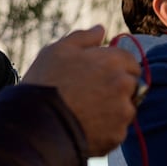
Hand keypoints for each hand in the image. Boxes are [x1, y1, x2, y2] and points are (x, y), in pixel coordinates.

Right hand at [21, 25, 138, 155]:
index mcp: (113, 61)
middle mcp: (124, 85)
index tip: (100, 76)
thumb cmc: (45, 82)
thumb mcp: (58, 50)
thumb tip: (101, 29)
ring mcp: (122, 112)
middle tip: (90, 96)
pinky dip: (105, 131)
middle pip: (131, 86)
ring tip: (85, 113)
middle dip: (117, 89)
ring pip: (126, 110)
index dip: (116, 68)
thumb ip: (84, 38)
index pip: (130, 62)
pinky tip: (85, 128)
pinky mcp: (117, 136)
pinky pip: (116, 131)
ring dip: (113, 111)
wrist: (35, 123)